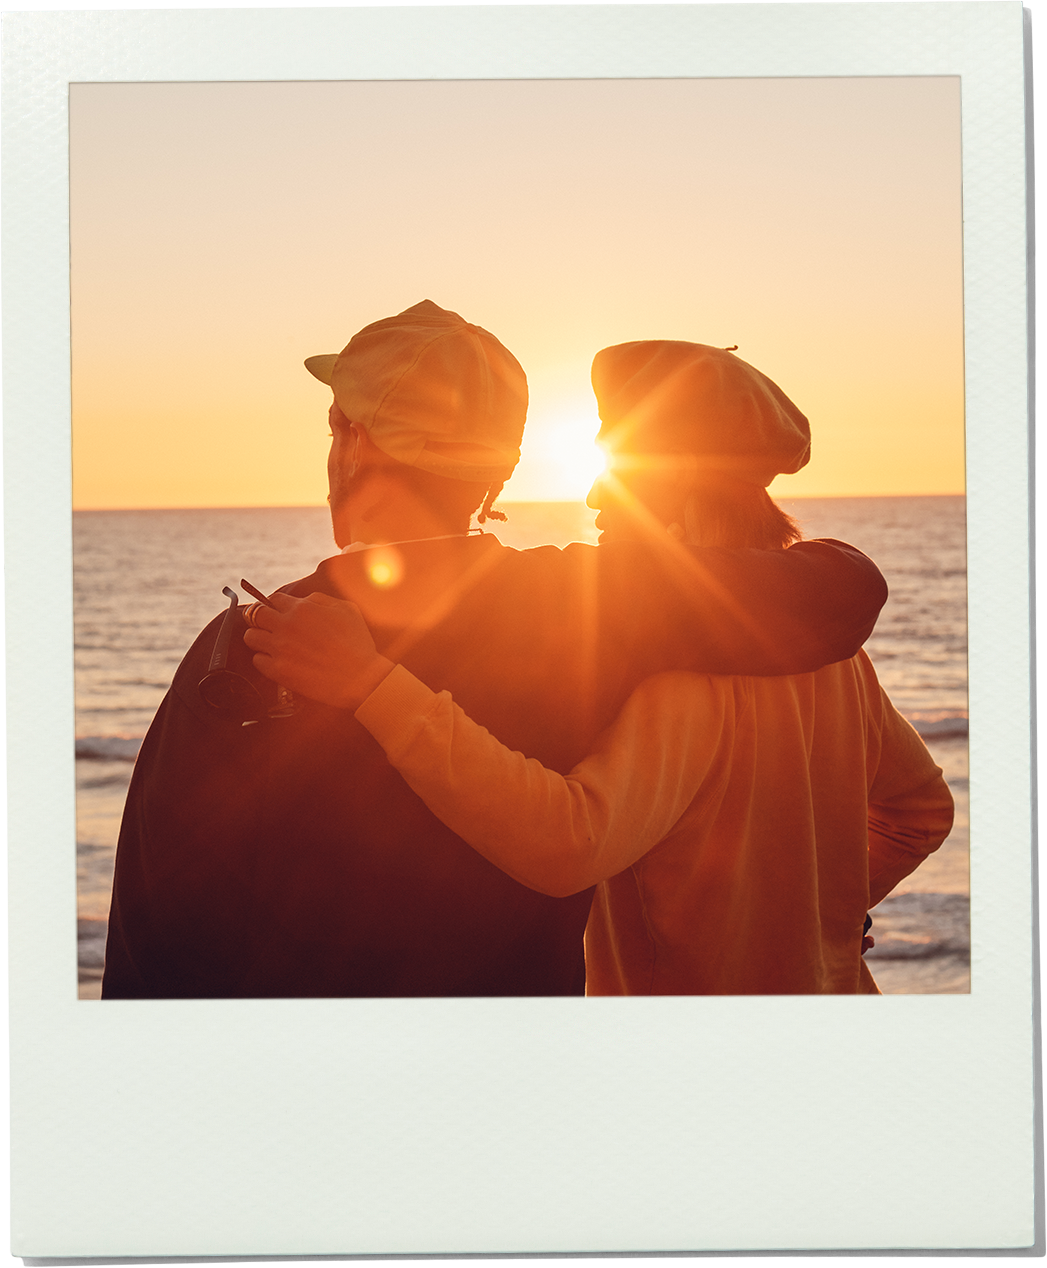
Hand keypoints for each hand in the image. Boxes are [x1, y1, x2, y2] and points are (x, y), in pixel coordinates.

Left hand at [242, 591, 394, 709]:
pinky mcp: (277, 670)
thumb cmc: (357, 643)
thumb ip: (321, 599)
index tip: (276, 611)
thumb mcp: (347, 609)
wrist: (360, 678)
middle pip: (254, 614)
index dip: (274, 604)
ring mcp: (279, 648)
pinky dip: (264, 659)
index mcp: (302, 609)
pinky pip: (257, 660)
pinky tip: (276, 661)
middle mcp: (286, 625)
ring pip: (250, 637)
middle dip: (259, 618)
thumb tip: (305, 600)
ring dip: (258, 637)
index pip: (273, 599)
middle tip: (265, 624)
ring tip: (268, 643)